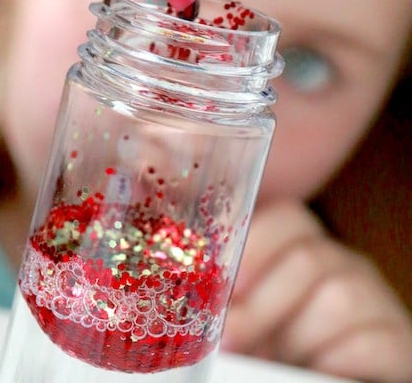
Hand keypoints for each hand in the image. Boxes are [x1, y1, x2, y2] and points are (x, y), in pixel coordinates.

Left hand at [223, 200, 411, 381]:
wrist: (335, 376)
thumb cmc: (283, 350)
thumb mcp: (255, 317)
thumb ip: (231, 302)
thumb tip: (192, 304)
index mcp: (306, 248)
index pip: (288, 217)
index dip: (253, 247)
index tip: (221, 289)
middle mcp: (344, 264)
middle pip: (309, 258)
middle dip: (261, 304)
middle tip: (229, 339)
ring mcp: (374, 299)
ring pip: (338, 297)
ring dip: (296, 337)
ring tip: (274, 362)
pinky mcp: (398, 340)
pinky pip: (367, 342)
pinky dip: (332, 362)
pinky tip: (313, 372)